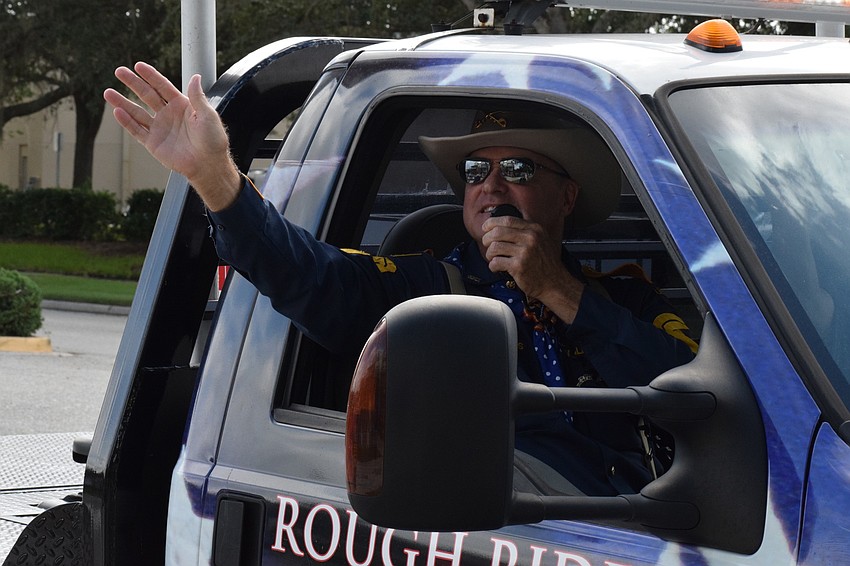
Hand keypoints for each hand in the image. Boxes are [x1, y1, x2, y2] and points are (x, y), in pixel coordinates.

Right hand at [103, 62, 240, 210]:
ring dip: (123, 102)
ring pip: (137, 112)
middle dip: (133, 83)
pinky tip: (117, 112)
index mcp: (182, 105)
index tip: (138, 66)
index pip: (163, 87)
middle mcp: (168, 114)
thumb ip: (198, 97)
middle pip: (147, 95)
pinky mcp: (153, 143)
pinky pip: (137, 130)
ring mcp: (159, 128)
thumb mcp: (208, 115)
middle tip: (119, 71)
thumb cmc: (213, 141)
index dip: (151, 76)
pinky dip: (127, 122)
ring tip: (108, 92)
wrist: (208, 165)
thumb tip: (195, 77)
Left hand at [482, 216, 583, 322]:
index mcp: (534, 229)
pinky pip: (496, 262)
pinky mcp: (519, 266)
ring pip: (494, 247)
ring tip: (493, 258)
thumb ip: (525, 231)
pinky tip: (497, 268)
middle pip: (497, 232)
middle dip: (487, 239)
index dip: (492, 223)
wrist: (554, 283)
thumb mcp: (540, 240)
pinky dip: (493, 266)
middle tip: (487, 245)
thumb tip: (500, 225)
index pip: (507, 220)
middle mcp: (530, 238)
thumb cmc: (545, 263)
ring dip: (489, 254)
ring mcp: (525, 252)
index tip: (485, 228)